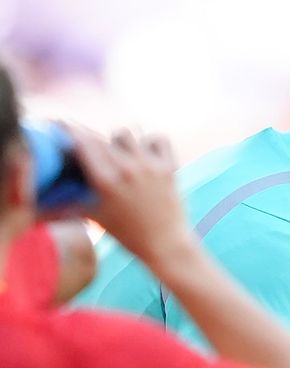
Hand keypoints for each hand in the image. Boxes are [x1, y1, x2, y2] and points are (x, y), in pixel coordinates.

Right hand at [66, 125, 192, 268]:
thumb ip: (69, 200)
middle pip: (100, 137)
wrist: (166, 244)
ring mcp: (149, 166)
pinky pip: (157, 137)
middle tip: (87, 147)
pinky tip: (145, 153)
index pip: (82, 142)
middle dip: (90, 140)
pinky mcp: (169, 167)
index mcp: (105, 181)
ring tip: (119, 155)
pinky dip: (150, 141)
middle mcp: (126, 169)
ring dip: (118, 140)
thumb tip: (42, 198)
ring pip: (126, 132)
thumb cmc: (126, 233)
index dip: (68, 129)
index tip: (60, 123)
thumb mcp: (93, 215)